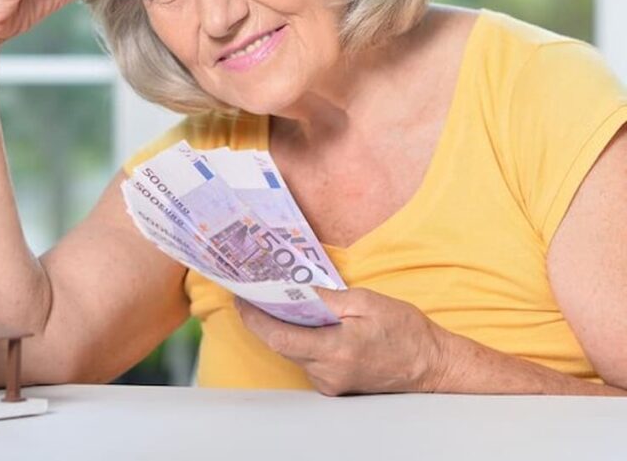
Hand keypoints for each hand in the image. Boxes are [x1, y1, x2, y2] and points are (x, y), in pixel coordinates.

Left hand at [235, 288, 449, 394]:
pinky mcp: (334, 386)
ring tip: (278, 302)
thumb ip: (326, 298)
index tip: (242, 299)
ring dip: (285, 329)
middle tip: (254, 294)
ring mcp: (330, 383)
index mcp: (336, 350)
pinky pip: (307, 360)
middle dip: (265, 319)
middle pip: (282, 345)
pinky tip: (304, 322)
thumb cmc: (405, 331)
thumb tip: (294, 289)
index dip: (255, 318)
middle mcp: (328, 372)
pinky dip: (301, 340)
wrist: (432, 365)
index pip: (279, 337)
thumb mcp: (366, 302)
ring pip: (294, 353)